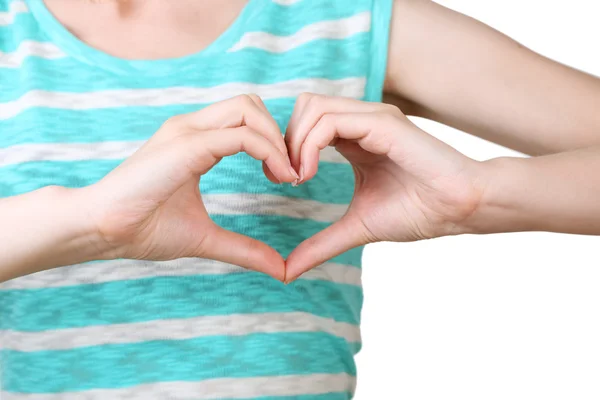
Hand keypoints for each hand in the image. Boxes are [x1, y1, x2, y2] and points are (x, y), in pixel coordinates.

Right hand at [83, 95, 297, 280]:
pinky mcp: (185, 145)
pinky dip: (268, 151)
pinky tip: (277, 177)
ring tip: (285, 175)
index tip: (287, 178)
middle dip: (280, 133)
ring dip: (277, 138)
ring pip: (248, 107)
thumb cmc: (143, 230)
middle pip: (251, 103)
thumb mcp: (206, 238)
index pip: (246, 119)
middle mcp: (191, 127)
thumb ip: (244, 249)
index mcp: (195, 141)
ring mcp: (187, 131)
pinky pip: (240, 135)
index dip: (274, 142)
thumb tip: (280, 270)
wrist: (101, 230)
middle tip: (290, 173)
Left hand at [284, 94, 485, 281]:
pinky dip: (309, 146)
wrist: (459, 209)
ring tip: (298, 178)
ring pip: (312, 107)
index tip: (283, 181)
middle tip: (285, 178)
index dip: (286, 146)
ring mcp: (372, 117)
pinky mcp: (382, 123)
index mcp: (355, 137)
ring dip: (294, 143)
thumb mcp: (357, 227)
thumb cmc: (418, 212)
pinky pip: (329, 121)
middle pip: (303, 106)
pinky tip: (309, 175)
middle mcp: (362, 119)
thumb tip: (287, 271)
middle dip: (284, 140)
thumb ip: (321, 243)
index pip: (306, 121)